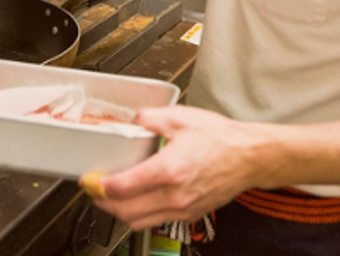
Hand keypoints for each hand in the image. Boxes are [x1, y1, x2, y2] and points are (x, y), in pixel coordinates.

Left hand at [86, 105, 267, 230]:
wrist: (250, 157)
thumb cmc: (221, 139)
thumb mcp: (181, 118)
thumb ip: (150, 117)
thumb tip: (133, 119)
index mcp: (169, 170)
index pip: (122, 187)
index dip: (99, 186)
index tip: (90, 179)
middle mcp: (174, 195)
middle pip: (125, 211)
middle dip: (103, 202)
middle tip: (95, 190)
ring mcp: (183, 208)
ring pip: (139, 222)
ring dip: (120, 212)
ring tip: (112, 197)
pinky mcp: (190, 213)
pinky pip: (156, 221)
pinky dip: (140, 214)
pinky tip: (138, 200)